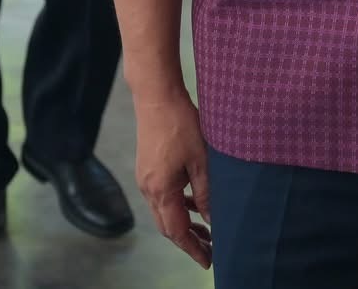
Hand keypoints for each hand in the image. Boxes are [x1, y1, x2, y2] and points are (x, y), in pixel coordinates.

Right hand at [133, 90, 211, 267]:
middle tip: (211, 248)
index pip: (176, 231)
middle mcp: (148, 189)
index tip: (208, 261)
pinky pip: (162, 196)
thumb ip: (206, 193)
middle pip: (167, 226)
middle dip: (189, 240)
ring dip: (184, 222)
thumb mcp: (202, 160)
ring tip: (207, 229)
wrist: (156, 97)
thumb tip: (211, 219)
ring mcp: (146, 178)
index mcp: (161, 190)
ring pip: (164, 212)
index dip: (192, 248)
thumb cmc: (181, 124)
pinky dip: (178, 205)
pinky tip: (193, 202)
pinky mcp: (148, 168)